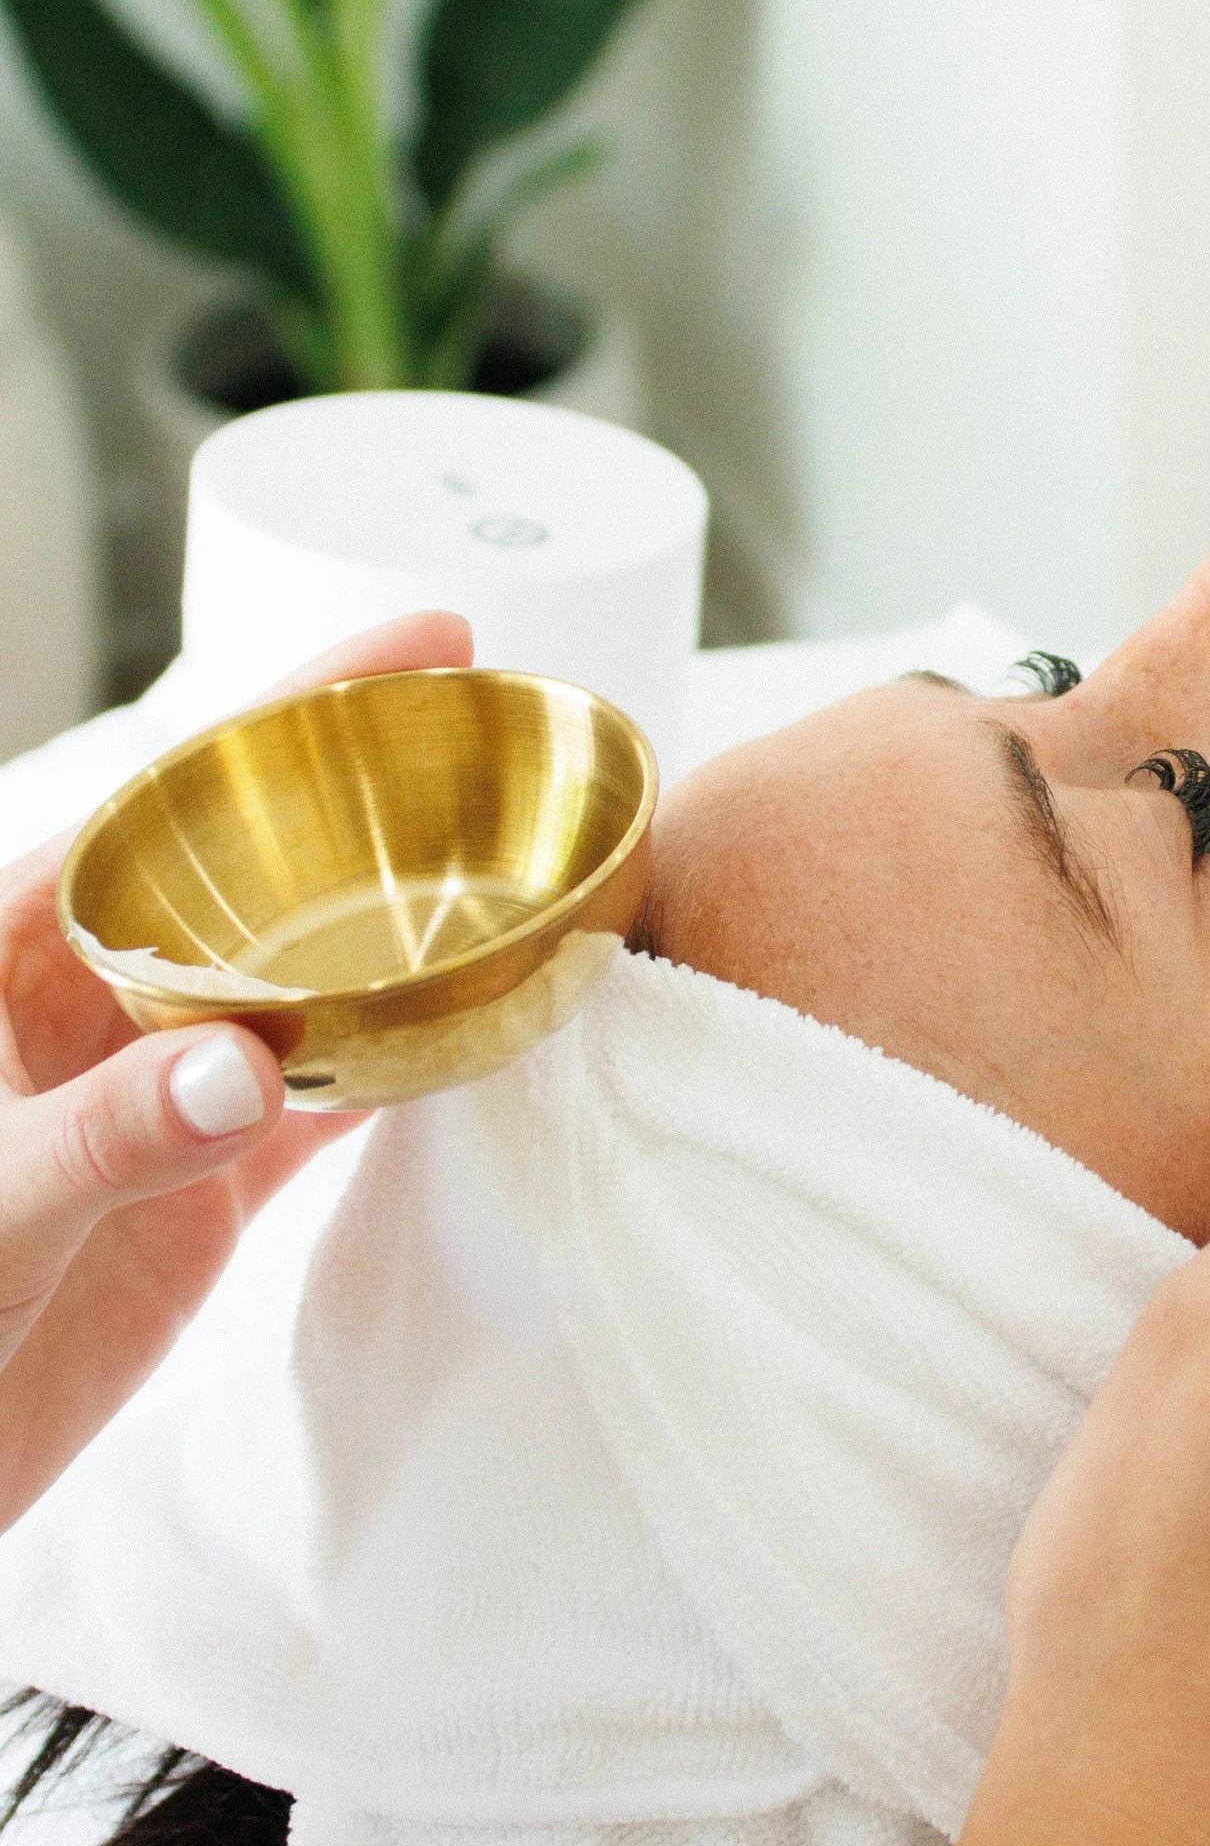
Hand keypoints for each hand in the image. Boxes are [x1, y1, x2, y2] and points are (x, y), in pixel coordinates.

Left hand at [0, 610, 475, 1530]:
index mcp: (14, 954)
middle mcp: (91, 1009)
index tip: (426, 645)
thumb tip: (238, 1073)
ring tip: (523, 880)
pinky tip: (475, 1046)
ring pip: (299, 987)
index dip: (297, 711)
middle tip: (511, 756)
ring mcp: (150, 1101)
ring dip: (400, 941)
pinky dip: (395, 1077)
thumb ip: (99, 1136)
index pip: (171, 800)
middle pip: (256, 876)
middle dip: (372, 809)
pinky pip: (315, 1111)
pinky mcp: (190, 1200)